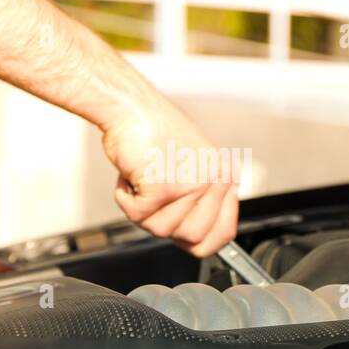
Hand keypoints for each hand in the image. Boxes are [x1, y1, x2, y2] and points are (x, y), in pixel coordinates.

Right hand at [100, 100, 239, 257]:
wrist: (131, 107)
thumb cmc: (154, 131)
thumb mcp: (192, 165)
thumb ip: (202, 199)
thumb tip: (198, 238)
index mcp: (224, 176)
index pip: (224, 232)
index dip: (202, 241)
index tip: (183, 233)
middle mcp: (213, 181)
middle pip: (193, 238)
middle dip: (166, 224)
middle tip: (154, 199)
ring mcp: (190, 185)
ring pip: (161, 230)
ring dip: (142, 211)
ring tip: (141, 180)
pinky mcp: (163, 188)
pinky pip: (136, 216)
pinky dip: (124, 198)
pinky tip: (129, 175)